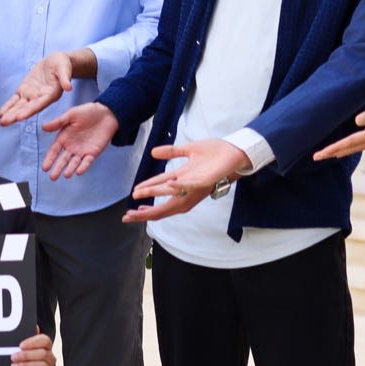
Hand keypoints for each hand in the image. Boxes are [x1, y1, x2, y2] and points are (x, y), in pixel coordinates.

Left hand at [0, 51, 71, 124]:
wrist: (56, 61)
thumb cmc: (62, 65)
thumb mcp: (65, 68)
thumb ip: (65, 78)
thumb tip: (69, 87)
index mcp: (51, 94)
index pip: (39, 104)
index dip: (29, 110)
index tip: (20, 117)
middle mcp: (41, 98)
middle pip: (27, 108)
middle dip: (15, 115)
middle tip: (5, 123)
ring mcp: (32, 95)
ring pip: (19, 106)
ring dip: (10, 114)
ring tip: (1, 122)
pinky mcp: (25, 90)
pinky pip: (15, 100)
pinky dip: (8, 106)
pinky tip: (1, 114)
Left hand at [10, 330, 54, 365]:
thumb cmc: (24, 358)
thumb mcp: (23, 348)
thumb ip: (25, 338)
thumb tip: (33, 327)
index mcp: (45, 345)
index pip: (45, 340)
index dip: (33, 342)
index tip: (21, 345)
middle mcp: (49, 356)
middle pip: (42, 354)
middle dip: (26, 355)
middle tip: (13, 357)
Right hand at [40, 102, 117, 179]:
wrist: (107, 113)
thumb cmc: (87, 112)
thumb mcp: (71, 115)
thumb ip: (58, 122)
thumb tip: (43, 127)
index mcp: (64, 137)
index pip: (54, 151)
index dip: (49, 159)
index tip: (45, 168)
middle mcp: (71, 146)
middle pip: (63, 160)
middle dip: (58, 168)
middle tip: (52, 177)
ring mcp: (82, 151)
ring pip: (74, 163)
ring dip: (70, 169)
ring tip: (66, 175)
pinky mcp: (93, 153)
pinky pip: (87, 161)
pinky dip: (83, 167)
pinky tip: (78, 172)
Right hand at [125, 138, 249, 222]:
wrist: (236, 152)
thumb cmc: (215, 153)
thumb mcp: (189, 150)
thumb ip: (171, 152)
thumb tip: (153, 153)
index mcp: (182, 181)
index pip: (159, 191)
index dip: (145, 196)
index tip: (132, 204)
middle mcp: (187, 188)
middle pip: (164, 205)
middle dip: (146, 211)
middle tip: (128, 215)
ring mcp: (196, 186)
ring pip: (173, 196)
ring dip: (156, 194)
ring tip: (140, 194)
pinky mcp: (206, 182)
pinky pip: (190, 186)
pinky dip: (179, 187)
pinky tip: (168, 185)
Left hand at [314, 94, 364, 159]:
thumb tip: (358, 121)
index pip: (349, 143)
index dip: (333, 149)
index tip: (319, 154)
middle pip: (349, 149)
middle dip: (332, 153)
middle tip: (315, 157)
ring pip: (355, 148)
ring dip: (341, 151)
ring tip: (328, 154)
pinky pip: (362, 145)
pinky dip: (351, 147)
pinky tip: (348, 147)